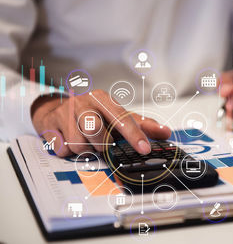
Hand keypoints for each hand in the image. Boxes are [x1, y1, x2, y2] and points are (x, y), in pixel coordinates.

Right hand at [31, 89, 170, 156]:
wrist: (56, 110)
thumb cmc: (92, 115)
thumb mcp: (117, 117)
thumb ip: (141, 125)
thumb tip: (166, 132)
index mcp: (104, 100)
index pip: (122, 118)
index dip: (134, 135)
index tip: (144, 149)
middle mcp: (85, 103)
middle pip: (97, 132)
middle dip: (100, 144)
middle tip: (99, 141)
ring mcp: (65, 112)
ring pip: (80, 144)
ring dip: (84, 148)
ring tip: (84, 140)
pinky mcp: (50, 124)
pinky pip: (63, 149)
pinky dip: (67, 150)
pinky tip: (68, 140)